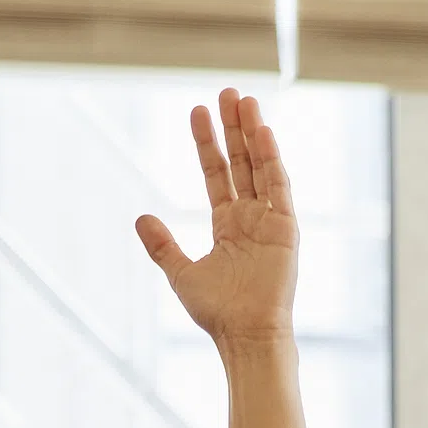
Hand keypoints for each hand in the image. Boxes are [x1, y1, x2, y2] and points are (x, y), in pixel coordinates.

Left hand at [138, 87, 296, 347]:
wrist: (244, 335)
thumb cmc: (217, 312)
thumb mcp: (181, 273)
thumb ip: (162, 245)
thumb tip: (140, 217)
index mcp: (228, 225)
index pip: (216, 173)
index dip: (207, 142)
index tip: (197, 111)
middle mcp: (251, 217)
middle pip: (241, 162)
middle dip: (233, 127)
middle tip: (226, 92)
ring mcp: (270, 221)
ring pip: (261, 166)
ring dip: (253, 133)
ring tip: (243, 99)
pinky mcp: (286, 229)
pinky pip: (279, 187)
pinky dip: (272, 159)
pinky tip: (262, 132)